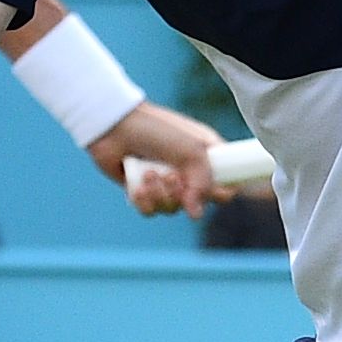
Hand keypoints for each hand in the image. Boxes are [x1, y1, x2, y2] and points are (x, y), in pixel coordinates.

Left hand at [94, 101, 220, 215]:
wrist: (115, 126)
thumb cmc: (158, 130)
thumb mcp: (191, 151)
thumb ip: (202, 183)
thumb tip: (196, 215)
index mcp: (205, 157)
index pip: (226, 185)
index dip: (220, 192)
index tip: (210, 189)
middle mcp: (187, 172)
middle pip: (197, 203)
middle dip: (182, 193)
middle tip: (170, 175)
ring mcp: (164, 182)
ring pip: (172, 209)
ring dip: (160, 195)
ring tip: (148, 173)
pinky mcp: (142, 191)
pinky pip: (150, 211)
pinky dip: (144, 201)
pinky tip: (137, 185)